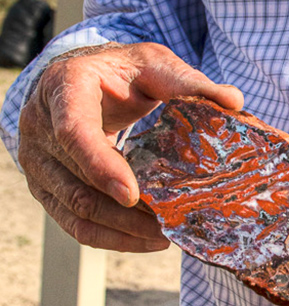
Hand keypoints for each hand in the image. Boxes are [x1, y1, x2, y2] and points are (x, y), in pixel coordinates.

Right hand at [18, 42, 242, 251]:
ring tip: (164, 235)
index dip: (100, 165)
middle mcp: (40, 126)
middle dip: (124, 212)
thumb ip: (189, 82)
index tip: (134, 195)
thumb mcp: (154, 65)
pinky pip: (73, 222)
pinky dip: (109, 237)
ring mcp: (38, 160)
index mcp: (64, 87)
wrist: (87, 78)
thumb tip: (234, 100)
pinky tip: (146, 240)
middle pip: (76, 184)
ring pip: (75, 210)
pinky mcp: (47, 185)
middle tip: (168, 223)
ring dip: (121, 230)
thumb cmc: (122, 70)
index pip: (73, 132)